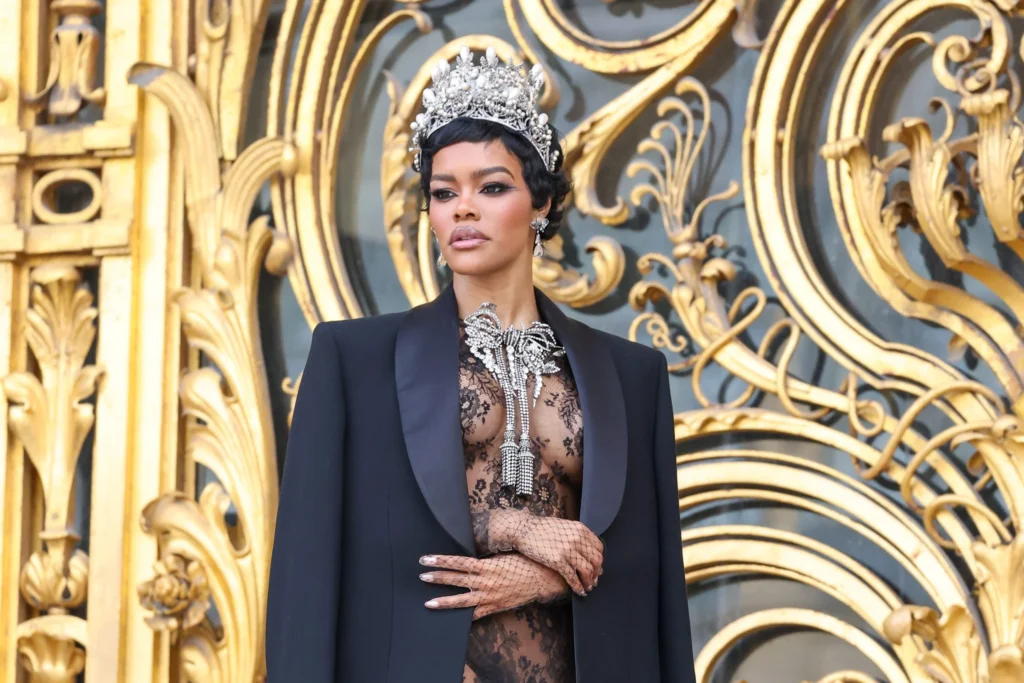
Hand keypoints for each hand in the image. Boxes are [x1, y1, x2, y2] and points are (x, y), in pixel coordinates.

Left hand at [420, 553, 569, 619]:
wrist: (543, 578)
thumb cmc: (524, 562)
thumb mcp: (503, 555)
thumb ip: (486, 558)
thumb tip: (470, 556)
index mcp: (486, 565)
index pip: (458, 562)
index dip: (441, 560)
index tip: (426, 559)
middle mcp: (485, 581)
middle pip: (456, 579)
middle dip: (437, 578)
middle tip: (421, 576)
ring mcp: (489, 596)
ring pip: (462, 600)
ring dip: (444, 601)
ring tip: (428, 602)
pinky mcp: (495, 606)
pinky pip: (477, 614)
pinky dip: (466, 616)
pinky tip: (454, 620)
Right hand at [490, 510, 602, 595]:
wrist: (524, 529)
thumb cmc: (542, 528)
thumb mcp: (564, 526)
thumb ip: (576, 534)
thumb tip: (586, 547)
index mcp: (580, 529)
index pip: (599, 547)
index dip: (599, 560)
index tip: (597, 567)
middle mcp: (577, 539)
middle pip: (595, 560)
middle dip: (596, 573)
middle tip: (594, 580)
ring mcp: (568, 550)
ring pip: (587, 570)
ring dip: (589, 582)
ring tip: (587, 587)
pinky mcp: (557, 561)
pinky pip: (572, 577)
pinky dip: (578, 586)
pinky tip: (578, 591)